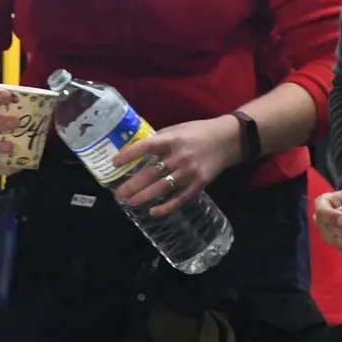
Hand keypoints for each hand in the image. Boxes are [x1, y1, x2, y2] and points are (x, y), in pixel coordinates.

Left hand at [112, 116, 242, 216]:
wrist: (228, 140)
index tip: (114, 163)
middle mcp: (179, 156)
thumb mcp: (177, 130)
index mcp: (171, 139)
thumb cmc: (198, 133)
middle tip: (119, 193)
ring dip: (144, 197)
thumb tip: (137, 151)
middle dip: (132, 185)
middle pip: (151, 173)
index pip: (146, 147)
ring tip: (130, 201)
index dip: (129, 155)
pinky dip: (166, 207)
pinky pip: (180, 198)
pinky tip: (153, 212)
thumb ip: (159, 141)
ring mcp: (189, 172)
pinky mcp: (199, 184)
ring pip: (162, 188)